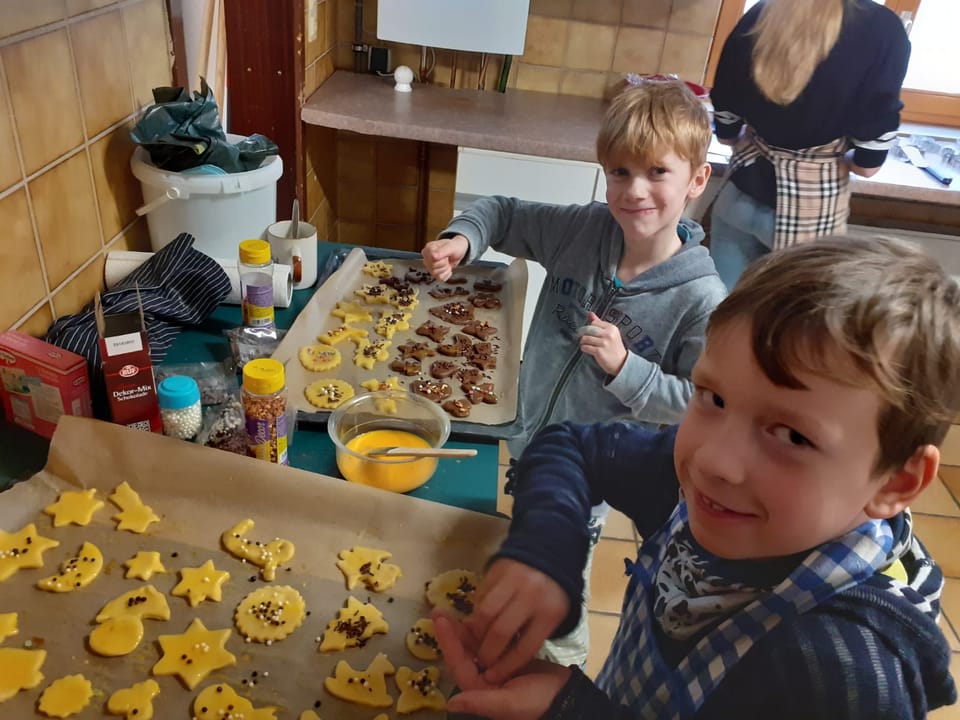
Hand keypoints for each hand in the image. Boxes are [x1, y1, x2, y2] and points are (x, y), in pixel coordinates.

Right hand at [422, 235, 468, 280]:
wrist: (458, 252)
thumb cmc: (454, 247)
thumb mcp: (451, 247)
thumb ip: (442, 251)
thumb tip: (433, 256)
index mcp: (428, 248)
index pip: (432, 259)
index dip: (442, 259)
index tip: (446, 256)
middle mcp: (427, 257)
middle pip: (433, 267)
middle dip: (444, 264)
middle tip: (448, 259)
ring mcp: (429, 266)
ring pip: (435, 273)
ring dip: (445, 269)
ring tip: (448, 263)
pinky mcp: (434, 273)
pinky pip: (439, 278)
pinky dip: (446, 274)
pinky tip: (448, 268)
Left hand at [434, 611, 571, 719]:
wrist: (567, 697)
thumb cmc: (539, 702)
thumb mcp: (510, 704)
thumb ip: (482, 702)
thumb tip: (451, 703)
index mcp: (481, 691)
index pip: (459, 663)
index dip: (448, 642)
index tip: (439, 620)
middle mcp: (484, 680)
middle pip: (463, 653)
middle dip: (452, 633)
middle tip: (439, 610)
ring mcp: (496, 669)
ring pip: (475, 647)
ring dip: (466, 630)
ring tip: (454, 610)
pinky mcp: (508, 660)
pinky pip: (491, 643)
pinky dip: (484, 631)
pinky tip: (478, 616)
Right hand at [461, 558, 569, 682]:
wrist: (549, 552)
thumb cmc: (552, 593)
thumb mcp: (554, 616)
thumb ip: (533, 636)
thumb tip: (505, 660)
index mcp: (549, 613)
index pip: (524, 648)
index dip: (506, 666)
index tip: (492, 677)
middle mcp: (530, 596)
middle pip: (501, 631)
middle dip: (487, 652)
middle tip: (481, 661)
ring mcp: (512, 580)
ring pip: (485, 614)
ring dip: (477, 632)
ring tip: (478, 641)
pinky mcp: (497, 570)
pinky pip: (480, 596)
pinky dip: (477, 611)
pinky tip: (479, 620)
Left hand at [579, 311, 627, 375]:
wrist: (621, 363)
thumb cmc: (614, 348)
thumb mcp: (610, 333)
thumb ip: (600, 323)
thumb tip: (590, 314)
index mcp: (612, 328)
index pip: (594, 322)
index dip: (590, 327)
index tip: (589, 332)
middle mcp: (608, 334)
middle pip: (588, 329)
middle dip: (583, 333)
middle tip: (583, 337)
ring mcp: (604, 343)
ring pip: (585, 338)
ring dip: (583, 341)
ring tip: (585, 344)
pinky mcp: (599, 351)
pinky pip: (585, 347)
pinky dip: (584, 348)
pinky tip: (587, 349)